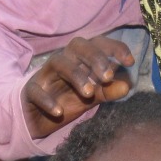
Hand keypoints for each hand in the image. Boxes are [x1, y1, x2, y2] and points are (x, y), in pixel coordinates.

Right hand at [22, 35, 136, 138]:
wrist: (35, 118)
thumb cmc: (66, 100)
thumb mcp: (91, 98)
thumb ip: (108, 91)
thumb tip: (127, 85)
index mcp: (80, 59)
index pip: (97, 43)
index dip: (114, 48)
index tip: (130, 61)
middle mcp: (64, 61)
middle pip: (77, 45)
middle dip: (95, 57)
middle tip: (108, 77)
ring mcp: (45, 74)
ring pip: (58, 62)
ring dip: (76, 75)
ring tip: (89, 94)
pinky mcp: (30, 90)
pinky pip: (36, 90)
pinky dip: (47, 100)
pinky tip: (59, 112)